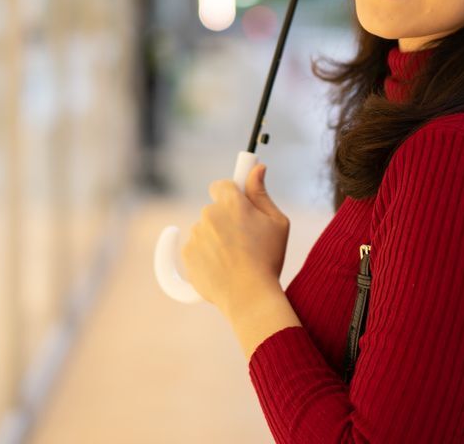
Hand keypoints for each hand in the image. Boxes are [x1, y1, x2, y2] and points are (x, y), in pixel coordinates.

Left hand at [179, 163, 289, 315]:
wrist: (249, 296)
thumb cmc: (268, 258)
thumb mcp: (276, 222)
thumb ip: (261, 193)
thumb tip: (257, 167)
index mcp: (231, 202)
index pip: (221, 185)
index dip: (230, 194)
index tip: (237, 201)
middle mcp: (210, 214)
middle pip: (214, 210)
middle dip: (226, 221)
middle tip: (244, 240)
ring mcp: (196, 234)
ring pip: (205, 230)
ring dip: (216, 239)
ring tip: (235, 260)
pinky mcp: (187, 254)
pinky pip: (196, 248)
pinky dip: (206, 256)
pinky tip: (222, 268)